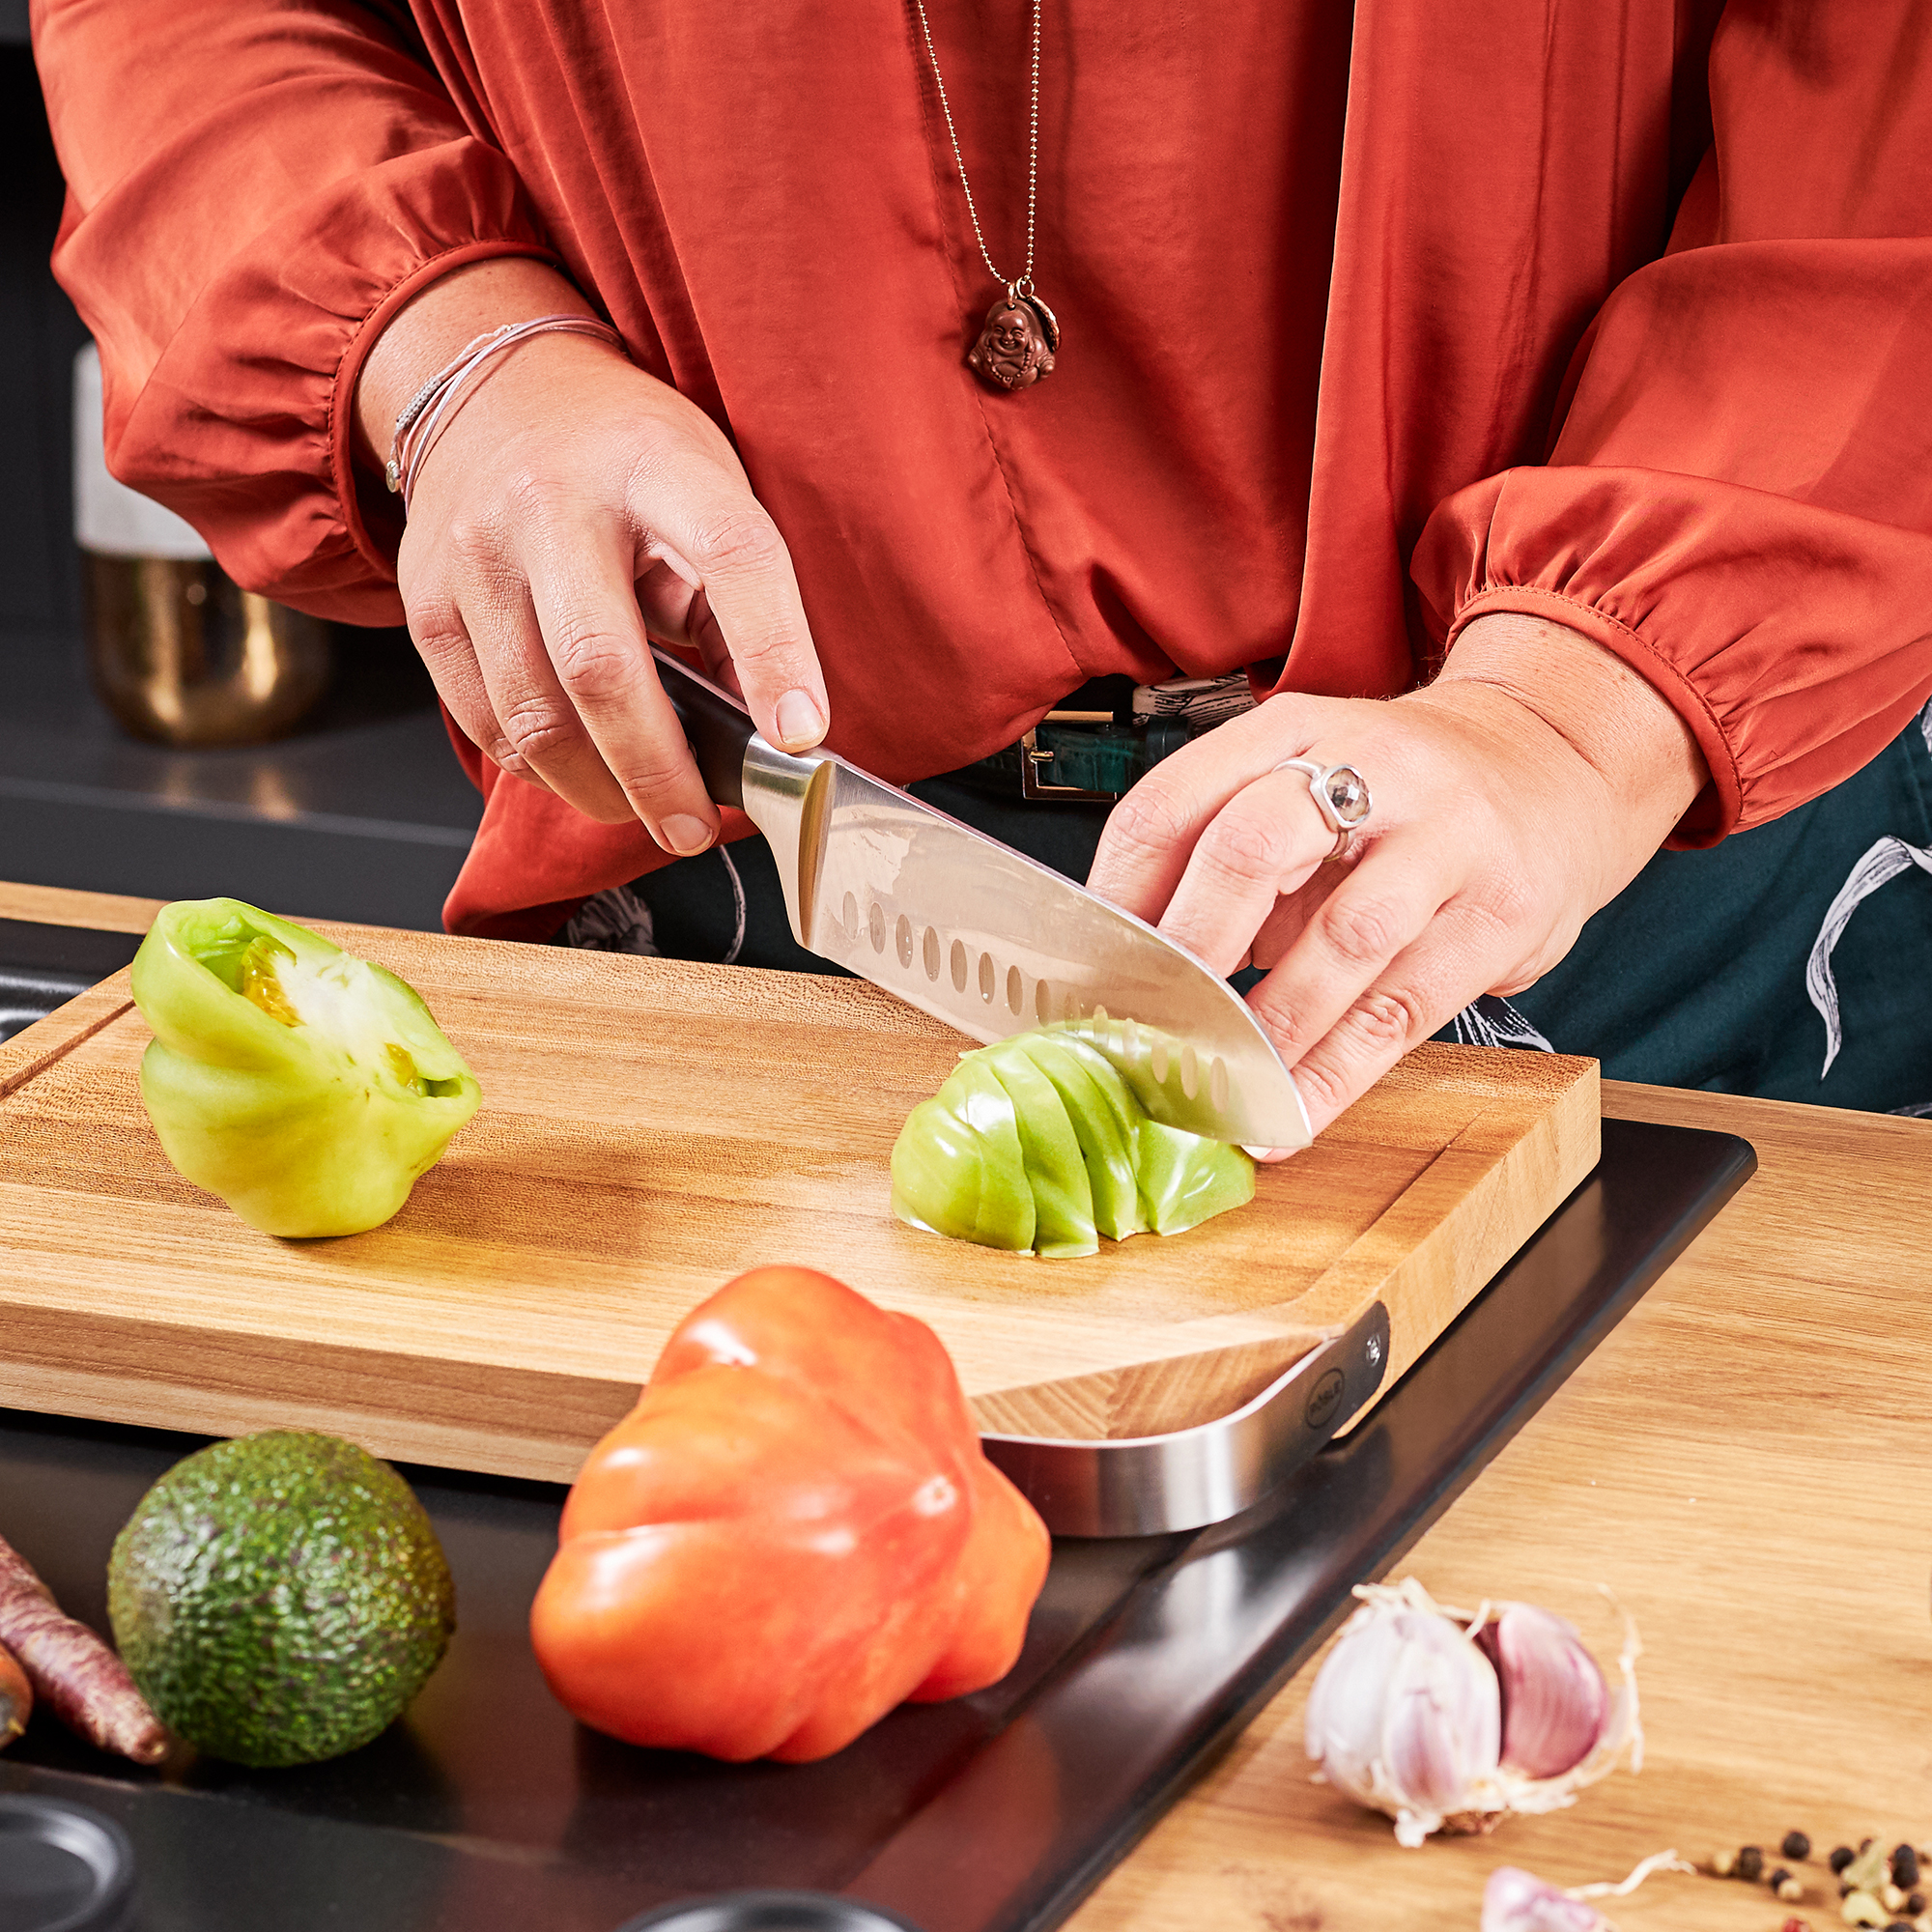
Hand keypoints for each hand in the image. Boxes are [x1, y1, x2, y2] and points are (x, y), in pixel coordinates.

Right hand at [354, 260, 828, 854]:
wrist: (491, 390)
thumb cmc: (623, 456)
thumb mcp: (704, 489)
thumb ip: (734, 603)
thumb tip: (768, 728)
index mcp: (652, 463)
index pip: (729, 555)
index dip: (773, 652)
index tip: (799, 735)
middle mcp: (551, 502)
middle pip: (600, 665)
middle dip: (656, 771)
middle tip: (693, 827)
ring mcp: (475, 553)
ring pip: (533, 715)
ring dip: (598, 788)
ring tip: (643, 809)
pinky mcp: (426, 602)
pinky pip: (484, 723)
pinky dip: (540, 769)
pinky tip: (579, 770)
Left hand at [1086, 614, 1707, 1139]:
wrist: (1557, 763)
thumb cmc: (1398, 800)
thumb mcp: (1304, 789)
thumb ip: (1224, 860)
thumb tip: (1131, 977)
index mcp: (1287, 731)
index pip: (1171, 803)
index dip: (1119, 897)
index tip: (1090, 976)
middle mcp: (1367, 765)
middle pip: (1249, 846)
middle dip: (1187, 951)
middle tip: (1146, 1028)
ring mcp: (1444, 834)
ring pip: (1341, 938)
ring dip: (1268, 1029)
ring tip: (1217, 1090)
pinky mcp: (1503, 909)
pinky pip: (1404, 1006)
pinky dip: (1338, 1073)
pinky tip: (1293, 1113)